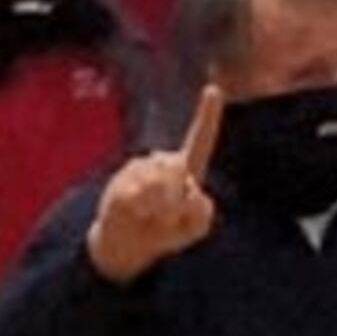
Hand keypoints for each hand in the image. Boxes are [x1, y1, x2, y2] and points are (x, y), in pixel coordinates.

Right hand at [87, 88, 224, 284]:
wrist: (127, 246)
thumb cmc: (164, 232)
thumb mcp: (194, 227)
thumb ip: (201, 212)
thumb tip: (177, 193)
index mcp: (186, 169)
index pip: (201, 141)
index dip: (208, 116)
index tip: (214, 89)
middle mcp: (162, 162)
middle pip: (181, 169)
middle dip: (181, 200)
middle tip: (169, 218)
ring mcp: (140, 169)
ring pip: (161, 184)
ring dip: (162, 209)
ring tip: (150, 217)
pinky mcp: (121, 183)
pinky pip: (140, 196)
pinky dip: (143, 210)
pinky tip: (136, 214)